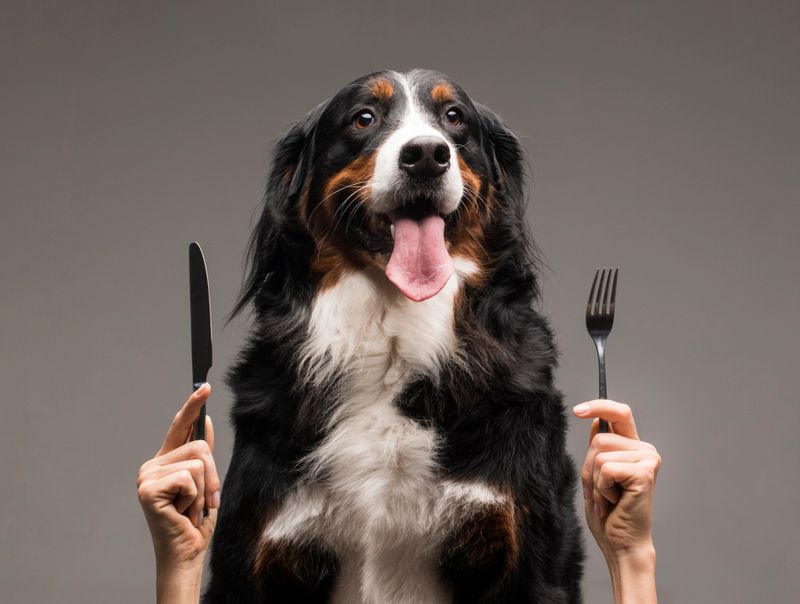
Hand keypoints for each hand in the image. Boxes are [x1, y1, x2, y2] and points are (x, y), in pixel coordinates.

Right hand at [137, 384, 219, 600]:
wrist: (186, 551)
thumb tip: (205, 421)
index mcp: (164, 461)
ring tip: (191, 507)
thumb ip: (202, 455)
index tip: (204, 386)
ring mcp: (147, 476)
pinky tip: (182, 511)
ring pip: (198, 462)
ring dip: (205, 489)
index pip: (179, 427)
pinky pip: (189, 477)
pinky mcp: (148, 488)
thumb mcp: (205, 482)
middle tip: (204, 500)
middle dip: (212, 475)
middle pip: (199, 446)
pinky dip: (194, 497)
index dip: (192, 405)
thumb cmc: (194, 520)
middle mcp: (152, 465)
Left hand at [573, 399, 660, 559]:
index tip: (576, 410)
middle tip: (599, 493)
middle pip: (599, 438)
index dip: (599, 406)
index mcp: (633, 448)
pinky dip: (601, 488)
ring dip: (595, 481)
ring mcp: (648, 459)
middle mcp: (645, 450)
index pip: (619, 413)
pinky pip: (606, 468)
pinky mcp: (644, 473)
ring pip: (599, 454)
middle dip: (588, 467)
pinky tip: (614, 503)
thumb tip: (596, 422)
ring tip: (608, 499)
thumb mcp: (596, 475)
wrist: (621, 544)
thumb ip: (599, 449)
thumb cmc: (608, 514)